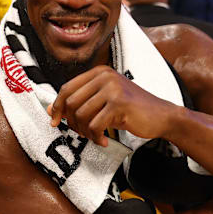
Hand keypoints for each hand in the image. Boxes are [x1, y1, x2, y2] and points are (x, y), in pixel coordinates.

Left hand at [47, 66, 177, 145]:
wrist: (162, 116)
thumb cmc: (131, 110)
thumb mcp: (103, 103)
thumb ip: (79, 103)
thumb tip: (51, 109)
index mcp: (98, 72)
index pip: (67, 88)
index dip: (58, 107)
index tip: (55, 121)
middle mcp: (104, 76)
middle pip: (71, 102)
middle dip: (71, 122)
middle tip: (81, 133)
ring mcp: (112, 89)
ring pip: (81, 114)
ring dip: (84, 132)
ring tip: (95, 137)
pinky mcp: (119, 103)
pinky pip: (94, 125)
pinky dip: (96, 137)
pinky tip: (103, 140)